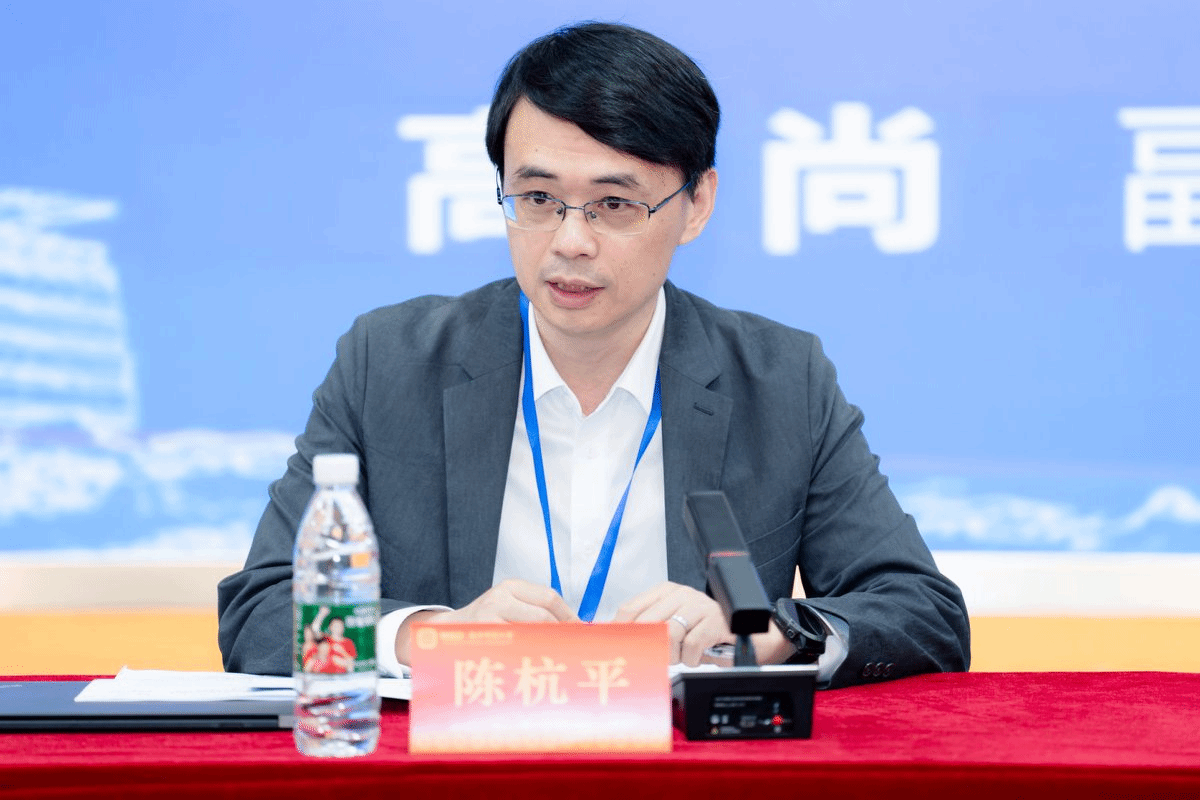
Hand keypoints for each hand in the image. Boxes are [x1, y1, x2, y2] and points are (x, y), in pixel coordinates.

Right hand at [394, 579, 577, 663]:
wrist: (445, 633)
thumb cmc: (486, 623)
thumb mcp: (508, 606)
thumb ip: (535, 612)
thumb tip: (575, 628)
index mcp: (510, 587)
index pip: (550, 598)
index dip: (569, 616)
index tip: (580, 631)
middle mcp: (499, 597)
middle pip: (544, 617)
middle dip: (563, 634)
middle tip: (575, 649)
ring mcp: (489, 616)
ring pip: (532, 634)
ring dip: (550, 648)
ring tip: (562, 659)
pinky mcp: (482, 636)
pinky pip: (515, 649)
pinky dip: (529, 657)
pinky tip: (536, 666)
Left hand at [612, 581, 732, 665]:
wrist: (742, 635)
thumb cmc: (702, 632)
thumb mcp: (672, 624)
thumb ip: (647, 628)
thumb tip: (616, 639)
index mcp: (665, 591)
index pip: (630, 609)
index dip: (620, 631)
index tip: (615, 647)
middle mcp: (681, 594)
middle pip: (647, 624)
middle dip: (649, 647)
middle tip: (656, 657)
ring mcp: (698, 606)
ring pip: (669, 635)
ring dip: (673, 655)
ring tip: (682, 655)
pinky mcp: (714, 621)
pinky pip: (690, 646)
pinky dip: (691, 658)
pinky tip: (697, 655)